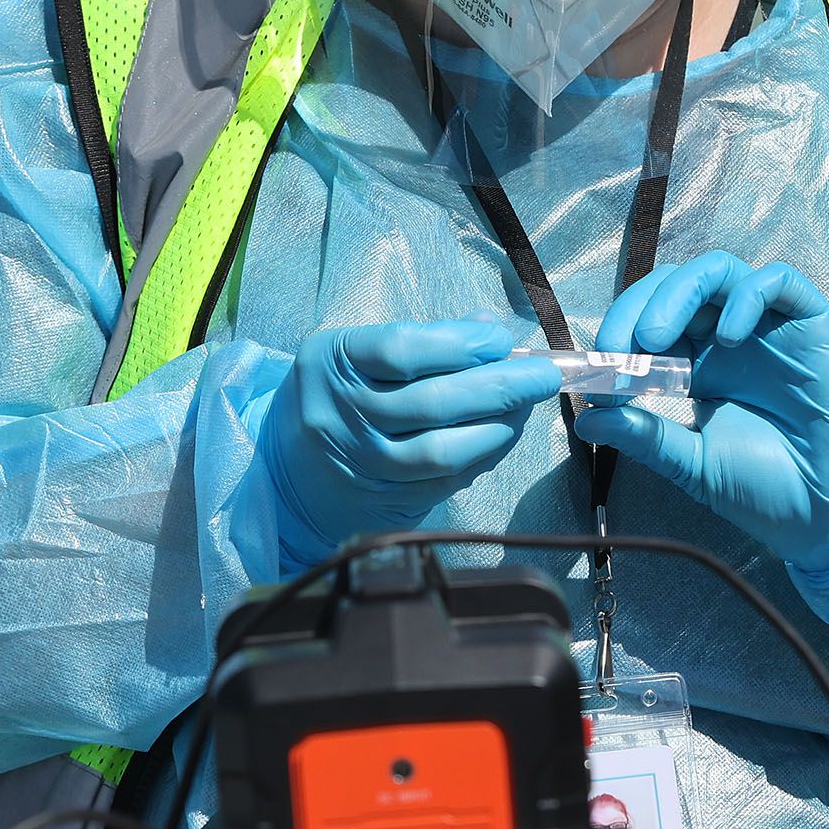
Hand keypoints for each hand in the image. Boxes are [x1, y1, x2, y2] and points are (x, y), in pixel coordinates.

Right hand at [264, 320, 561, 566]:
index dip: (459, 344)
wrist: (287, 470)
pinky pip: (445, 482)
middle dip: (499, 386)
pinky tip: (503, 435)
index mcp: (330, 363)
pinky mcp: (383, 500)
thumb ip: (422, 339)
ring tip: (526, 407)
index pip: (400, 350)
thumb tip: (489, 329)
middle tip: (541, 375)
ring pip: (441, 452)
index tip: (499, 338)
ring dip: (498, 428)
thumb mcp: (357, 353)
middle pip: (430, 403)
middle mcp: (340, 415)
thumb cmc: (338, 395)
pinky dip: (483, 457)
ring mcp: (361, 464)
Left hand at [570, 253, 828, 579]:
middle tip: (619, 350)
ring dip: (678, 293)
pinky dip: (746, 295)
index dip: (617, 334)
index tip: (594, 372)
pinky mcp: (813, 325)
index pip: (649, 322)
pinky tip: (730, 338)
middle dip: (637, 307)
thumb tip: (586, 415)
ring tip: (657, 339)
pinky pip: (778, 281)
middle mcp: (731, 338)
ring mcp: (771, 328)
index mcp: (699, 366)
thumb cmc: (770, 491)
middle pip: (675, 286)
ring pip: (719, 271)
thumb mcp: (693, 463)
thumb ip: (645, 435)